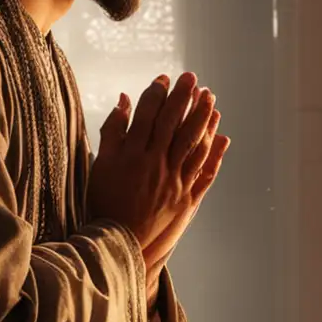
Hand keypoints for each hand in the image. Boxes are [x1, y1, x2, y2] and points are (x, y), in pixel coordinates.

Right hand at [87, 71, 224, 258]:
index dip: (157, 93)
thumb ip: (112, 131)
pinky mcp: (185, 197)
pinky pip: (203, 170)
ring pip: (193, 142)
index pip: (148, 114)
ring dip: (203, 118)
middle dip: (184, 97)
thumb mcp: (100, 164)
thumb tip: (124, 100)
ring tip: (209, 99)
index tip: (165, 78)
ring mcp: (173, 180)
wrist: (118, 243)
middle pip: (173, 122)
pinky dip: (214, 152)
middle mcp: (155, 163)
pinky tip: (220, 136)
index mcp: (132, 154)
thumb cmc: (105, 202)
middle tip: (192, 77)